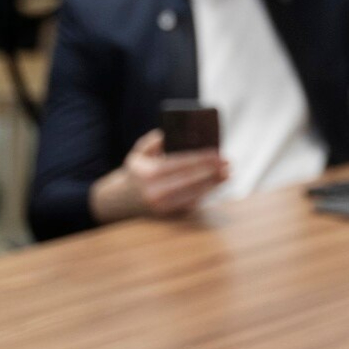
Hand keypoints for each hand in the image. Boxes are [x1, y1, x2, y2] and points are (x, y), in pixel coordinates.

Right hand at [90, 129, 228, 223]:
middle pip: (191, 180)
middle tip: (229, 163)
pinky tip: (217, 185)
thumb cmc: (135, 172)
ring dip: (214, 185)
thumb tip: (174, 132)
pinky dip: (206, 194)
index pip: (180, 164)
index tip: (218, 153)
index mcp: (148, 174)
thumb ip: (155, 140)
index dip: (201, 159)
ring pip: (194, 194)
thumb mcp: (139, 153)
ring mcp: (162, 207)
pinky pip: (192, 204)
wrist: (119, 202)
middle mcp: (155, 192)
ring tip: (228, 174)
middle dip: (212, 171)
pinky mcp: (168, 216)